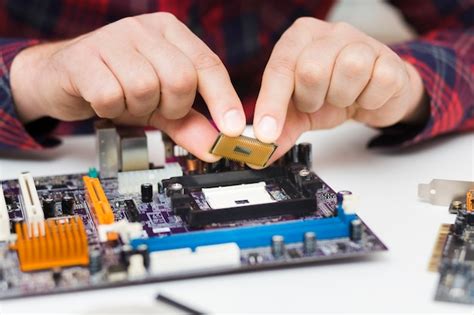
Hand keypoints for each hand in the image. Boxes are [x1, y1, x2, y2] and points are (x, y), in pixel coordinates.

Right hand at [10, 12, 245, 160]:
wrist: (63, 77)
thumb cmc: (117, 84)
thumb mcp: (160, 106)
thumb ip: (189, 124)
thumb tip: (216, 147)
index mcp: (171, 33)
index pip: (208, 65)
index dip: (224, 99)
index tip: (234, 129)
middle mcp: (144, 29)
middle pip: (181, 78)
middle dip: (172, 106)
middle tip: (156, 108)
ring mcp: (112, 38)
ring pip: (146, 87)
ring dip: (138, 108)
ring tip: (126, 100)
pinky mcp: (84, 57)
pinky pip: (111, 95)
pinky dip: (111, 109)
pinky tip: (105, 100)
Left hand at [253, 18, 426, 162]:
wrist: (373, 95)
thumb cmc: (332, 94)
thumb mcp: (299, 112)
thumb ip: (280, 130)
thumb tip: (260, 155)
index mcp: (299, 39)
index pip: (279, 68)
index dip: (271, 104)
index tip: (267, 134)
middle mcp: (329, 33)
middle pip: (312, 70)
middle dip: (312, 99)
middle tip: (318, 102)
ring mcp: (362, 42)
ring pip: (349, 70)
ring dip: (342, 98)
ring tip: (342, 97)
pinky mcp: (389, 59)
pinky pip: (378, 82)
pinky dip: (369, 101)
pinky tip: (365, 97)